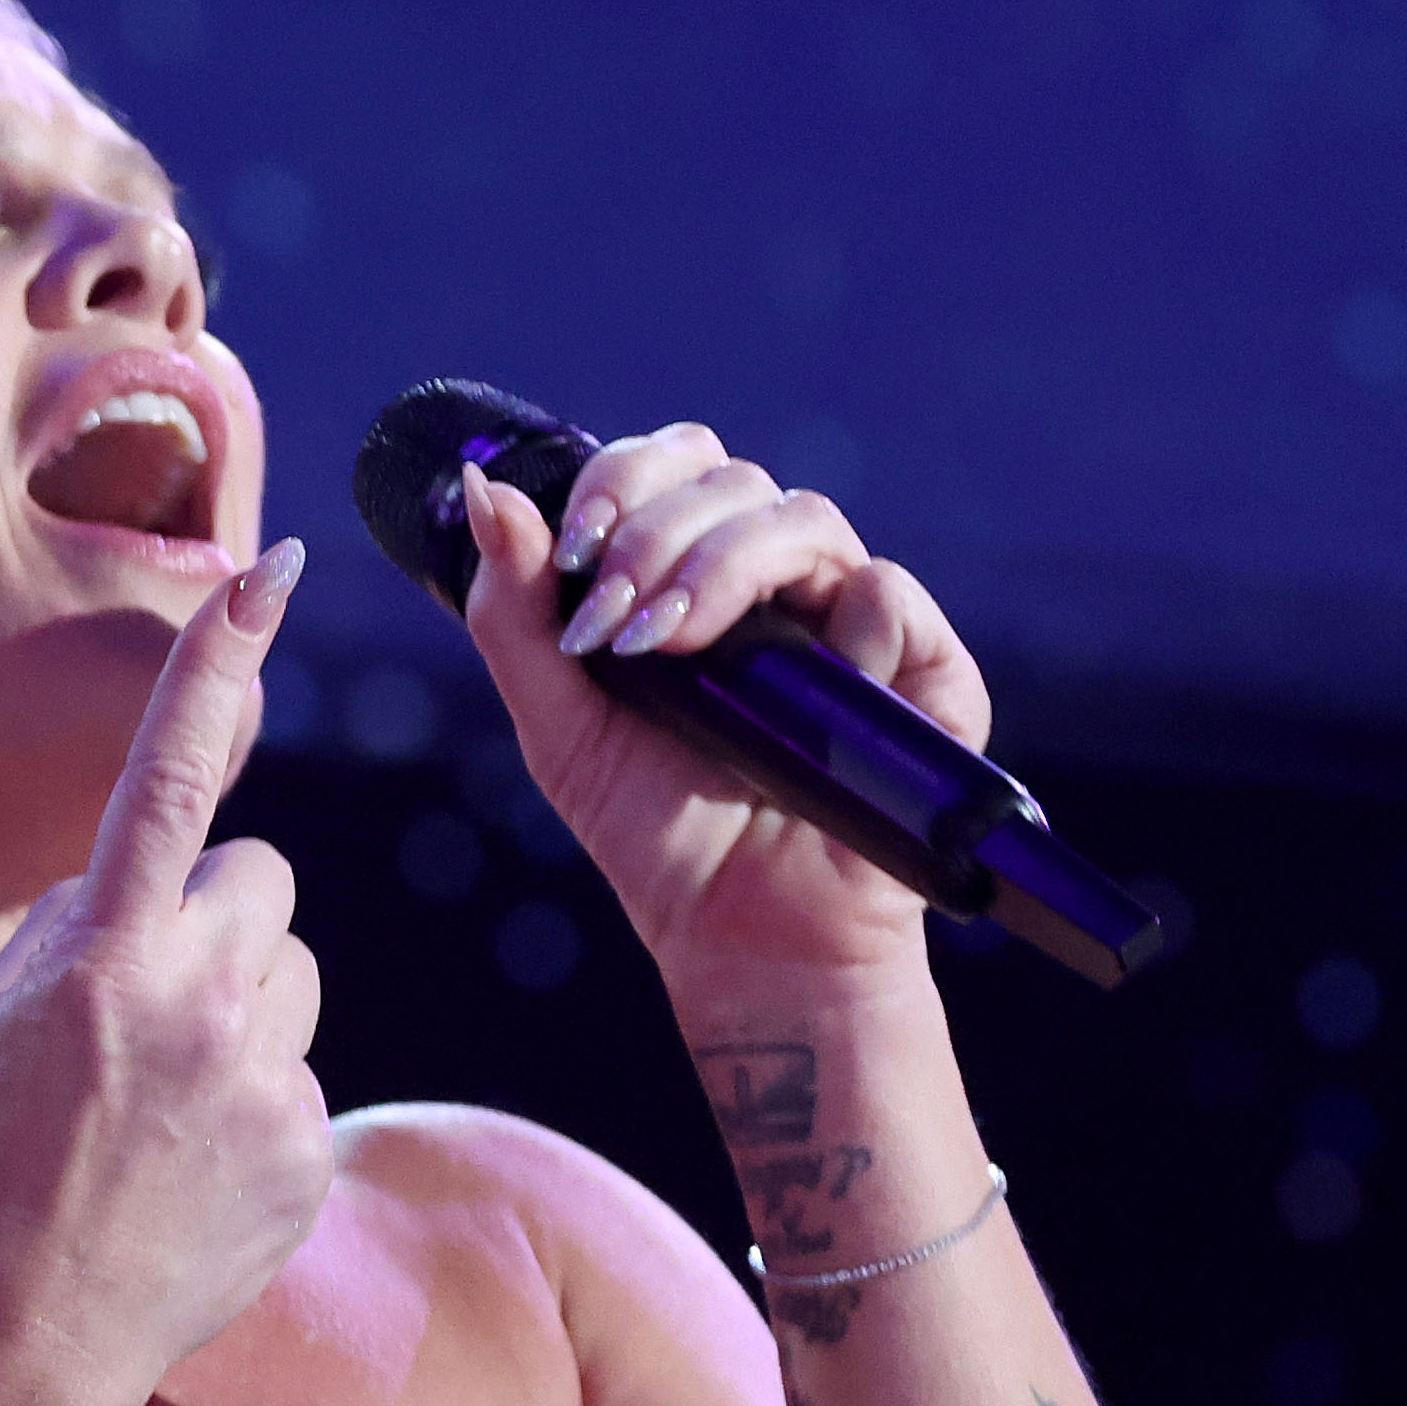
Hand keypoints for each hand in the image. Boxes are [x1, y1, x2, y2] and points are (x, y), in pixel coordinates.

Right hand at [0, 538, 334, 1405]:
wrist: (28, 1337)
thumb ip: (65, 934)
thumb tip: (132, 888)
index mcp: (100, 954)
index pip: (171, 773)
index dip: (218, 662)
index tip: (272, 564)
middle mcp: (194, 998)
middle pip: (259, 878)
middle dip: (216, 918)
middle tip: (147, 1010)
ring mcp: (262, 1076)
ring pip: (295, 974)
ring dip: (246, 1010)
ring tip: (166, 1105)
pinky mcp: (306, 1147)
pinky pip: (301, 1075)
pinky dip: (255, 1109)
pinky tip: (191, 1173)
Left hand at [455, 425, 993, 987]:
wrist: (742, 937)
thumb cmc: (657, 828)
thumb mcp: (560, 726)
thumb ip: (515, 613)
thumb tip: (484, 488)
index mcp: (694, 575)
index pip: (669, 468)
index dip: (621, 482)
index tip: (575, 550)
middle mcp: (776, 582)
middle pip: (730, 479)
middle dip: (654, 531)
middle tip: (613, 621)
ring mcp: (850, 619)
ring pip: (803, 519)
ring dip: (721, 564)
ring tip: (665, 643)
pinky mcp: (922, 672)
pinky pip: (890, 593)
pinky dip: (836, 617)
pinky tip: (796, 682)